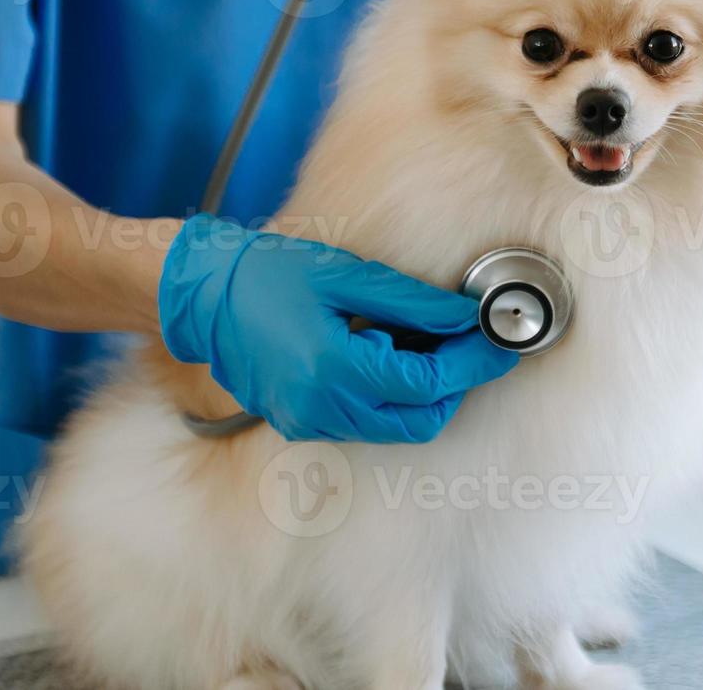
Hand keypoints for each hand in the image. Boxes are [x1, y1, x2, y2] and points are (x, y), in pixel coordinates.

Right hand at [158, 215, 518, 442]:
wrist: (204, 296)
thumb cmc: (268, 274)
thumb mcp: (346, 275)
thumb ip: (412, 302)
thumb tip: (465, 317)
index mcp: (335, 369)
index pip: (429, 381)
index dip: (472, 362)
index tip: (499, 340)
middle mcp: (322, 408)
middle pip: (420, 418)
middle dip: (454, 385)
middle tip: (472, 344)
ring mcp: (309, 422)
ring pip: (394, 427)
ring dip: (423, 393)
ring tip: (430, 343)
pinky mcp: (300, 422)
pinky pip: (364, 423)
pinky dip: (390, 398)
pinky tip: (390, 354)